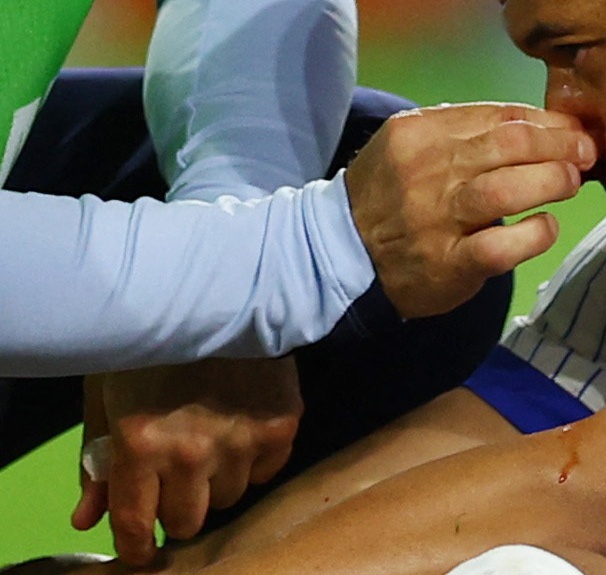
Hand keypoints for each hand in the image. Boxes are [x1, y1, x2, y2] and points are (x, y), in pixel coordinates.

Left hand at [71, 357, 303, 566]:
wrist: (219, 293)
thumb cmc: (150, 344)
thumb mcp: (106, 398)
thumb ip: (95, 463)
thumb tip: (88, 518)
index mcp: (140, 444)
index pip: (137, 524)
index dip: (136, 546)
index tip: (141, 549)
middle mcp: (192, 451)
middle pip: (188, 520)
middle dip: (177, 506)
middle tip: (176, 481)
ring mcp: (241, 440)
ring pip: (228, 497)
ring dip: (216, 481)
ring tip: (212, 443)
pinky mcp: (281, 425)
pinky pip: (266, 471)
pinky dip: (253, 460)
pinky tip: (243, 429)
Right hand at [345, 102, 595, 317]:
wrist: (342, 253)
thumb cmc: (393, 191)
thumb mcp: (415, 144)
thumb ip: (470, 130)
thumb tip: (546, 124)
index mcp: (421, 132)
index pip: (501, 115)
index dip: (549, 121)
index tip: (576, 130)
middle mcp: (427, 170)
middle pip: (511, 144)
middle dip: (561, 146)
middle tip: (585, 154)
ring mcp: (436, 218)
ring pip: (508, 190)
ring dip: (552, 182)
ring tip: (570, 183)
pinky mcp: (448, 264)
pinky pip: (503, 246)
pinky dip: (535, 234)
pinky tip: (545, 227)